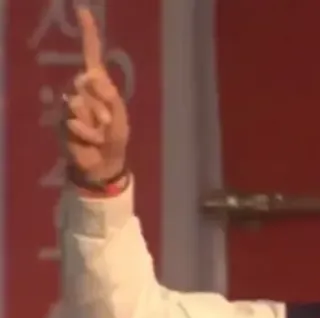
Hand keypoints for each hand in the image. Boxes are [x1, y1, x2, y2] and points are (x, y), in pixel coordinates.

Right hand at [61, 6, 128, 181]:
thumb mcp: (120, 119)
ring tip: (98, 133)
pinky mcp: (62, 119)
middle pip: (86, 82)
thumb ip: (110, 98)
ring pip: (80, 102)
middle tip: (108, 122)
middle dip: (102, 104)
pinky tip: (89, 139)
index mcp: (100, 85)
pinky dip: (87, 132)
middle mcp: (82, 89)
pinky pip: (74, 120)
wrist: (102, 164)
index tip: (82, 9)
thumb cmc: (114, 140)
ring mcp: (70, 104)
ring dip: (96, 122)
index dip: (88, 33)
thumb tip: (90, 76)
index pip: (92, 55)